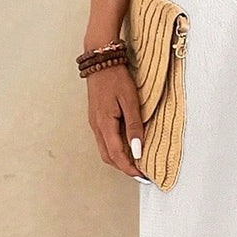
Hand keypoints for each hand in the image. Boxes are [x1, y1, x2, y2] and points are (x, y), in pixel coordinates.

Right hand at [87, 63, 149, 182]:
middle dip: (124, 168)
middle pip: (108, 157)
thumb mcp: (130, 101)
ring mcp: (94, 123)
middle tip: (141, 173)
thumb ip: (134, 127)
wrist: (100, 60)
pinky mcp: (96, 118)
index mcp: (104, 124)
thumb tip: (137, 150)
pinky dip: (115, 149)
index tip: (143, 177)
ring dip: (119, 159)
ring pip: (105, 150)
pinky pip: (104, 140)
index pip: (117, 155)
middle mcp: (96, 126)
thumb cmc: (116, 78)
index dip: (130, 169)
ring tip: (136, 162)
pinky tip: (127, 146)